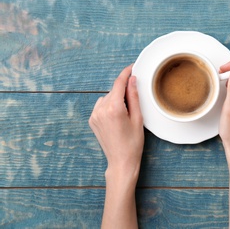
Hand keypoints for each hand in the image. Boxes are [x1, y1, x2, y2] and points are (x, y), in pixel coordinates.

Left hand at [89, 64, 143, 227]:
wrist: (121, 161)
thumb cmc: (132, 143)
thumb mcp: (137, 118)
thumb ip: (133, 97)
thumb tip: (132, 80)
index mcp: (113, 108)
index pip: (119, 83)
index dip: (126, 73)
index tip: (131, 67)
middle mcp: (100, 110)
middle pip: (113, 91)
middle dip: (123, 90)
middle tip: (135, 97)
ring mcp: (94, 115)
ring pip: (107, 98)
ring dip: (116, 99)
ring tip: (127, 112)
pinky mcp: (92, 120)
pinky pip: (101, 106)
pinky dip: (109, 106)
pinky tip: (118, 116)